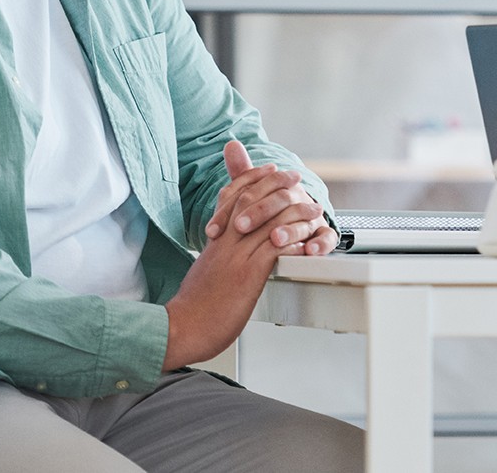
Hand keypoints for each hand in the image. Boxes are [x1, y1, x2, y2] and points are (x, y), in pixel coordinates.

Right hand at [162, 185, 309, 369]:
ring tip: (313, 209)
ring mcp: (236, 258)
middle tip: (294, 177)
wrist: (183, 327)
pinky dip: (293, 242)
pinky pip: (274, 250)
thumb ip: (216, 254)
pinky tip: (307, 239)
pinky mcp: (247, 276)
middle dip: (275, 184)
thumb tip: (222, 246)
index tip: (268, 169)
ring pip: (267, 222)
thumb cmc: (194, 307)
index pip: (232, 198)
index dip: (252, 180)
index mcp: (216, 241)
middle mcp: (225, 244)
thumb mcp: (204, 271)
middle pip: (251, 201)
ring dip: (294, 213)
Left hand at [203, 140, 337, 256]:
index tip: (224, 219)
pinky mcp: (325, 234)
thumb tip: (231, 144)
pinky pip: (327, 237)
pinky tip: (309, 250)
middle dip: (260, 212)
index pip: (265, 184)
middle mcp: (299, 198)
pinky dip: (321, 243)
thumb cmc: (270, 211)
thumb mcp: (254, 194)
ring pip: (304, 220)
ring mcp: (313, 216)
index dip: (243, 199)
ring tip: (275, 239)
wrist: (296, 226)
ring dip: (290, 230)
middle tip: (241, 226)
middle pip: (283, 199)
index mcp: (283, 185)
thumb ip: (243, 172)